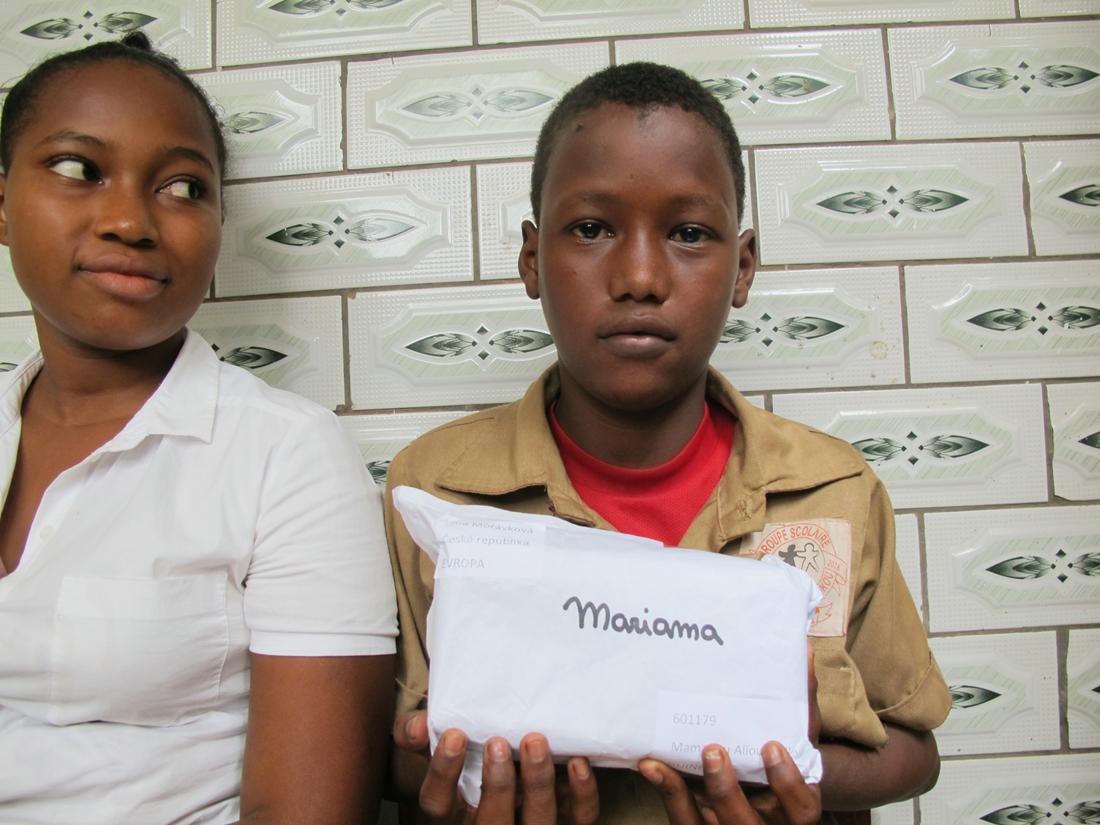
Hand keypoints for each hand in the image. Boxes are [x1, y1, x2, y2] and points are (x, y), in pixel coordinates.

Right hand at [392, 710, 597, 822]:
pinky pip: (579, 820)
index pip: (439, 804)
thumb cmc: (457, 757)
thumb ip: (415, 732)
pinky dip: (583, 795)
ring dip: (538, 787)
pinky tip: (577, 763)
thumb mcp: (427, 746)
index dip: (444, 772)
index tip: (455, 735)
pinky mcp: (562, 817)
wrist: (487, 763)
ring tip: (535, 744)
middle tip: (499, 743)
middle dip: (498, 787)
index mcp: (449, 812)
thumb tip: (418, 725)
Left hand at [637, 643, 822, 824]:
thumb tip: (804, 650)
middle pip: (747, 823)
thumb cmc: (780, 758)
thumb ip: (801, 701)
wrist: (764, 786)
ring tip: (682, 755)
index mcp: (793, 806)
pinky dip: (665, 790)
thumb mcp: (795, 735)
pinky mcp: (696, 822)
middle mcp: (761, 823)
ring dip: (688, 793)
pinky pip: (679, 817)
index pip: (801, 808)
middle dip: (727, 790)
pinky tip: (650, 764)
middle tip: (713, 750)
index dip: (788, 783)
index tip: (771, 746)